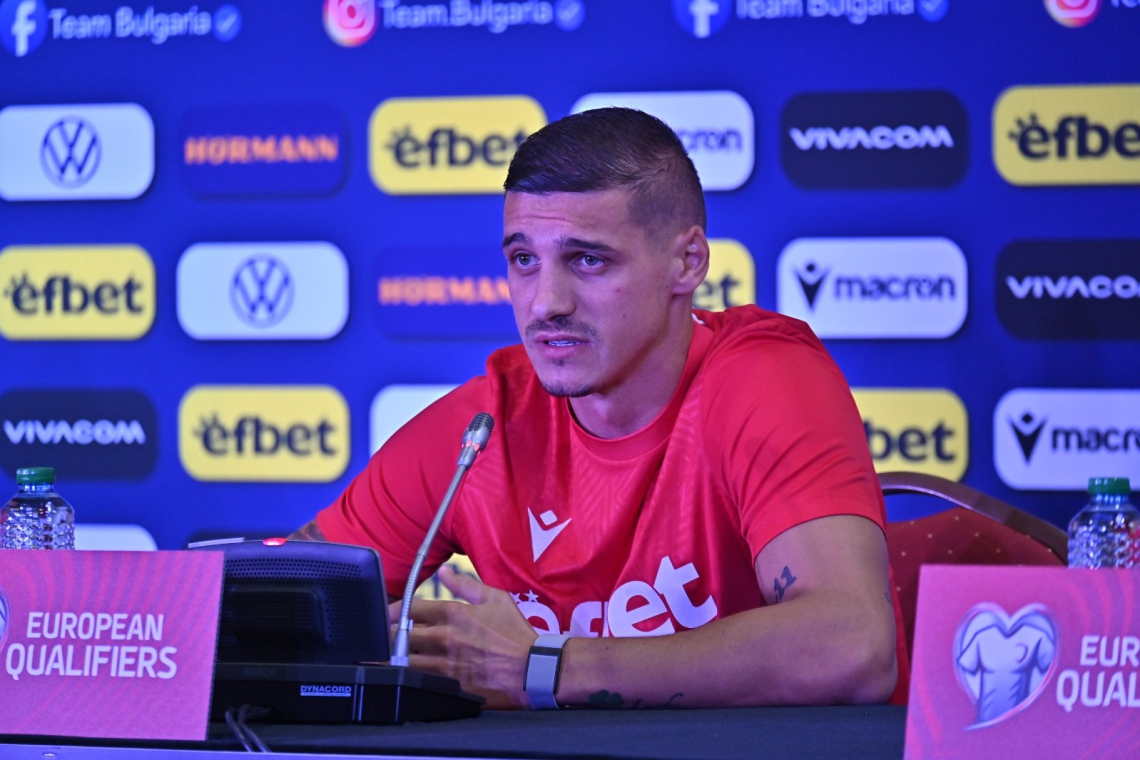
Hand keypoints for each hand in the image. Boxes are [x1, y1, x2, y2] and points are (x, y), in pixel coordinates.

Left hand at [389, 565, 537, 708]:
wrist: (532, 668)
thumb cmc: (516, 632)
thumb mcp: (495, 598)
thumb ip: (465, 584)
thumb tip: (444, 572)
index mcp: (454, 613)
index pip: (411, 608)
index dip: (395, 610)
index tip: (389, 614)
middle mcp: (445, 637)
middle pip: (402, 635)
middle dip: (390, 635)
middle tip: (384, 637)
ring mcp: (446, 663)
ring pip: (406, 660)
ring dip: (393, 658)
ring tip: (385, 657)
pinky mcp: (450, 685)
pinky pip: (420, 681)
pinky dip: (409, 677)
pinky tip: (402, 677)